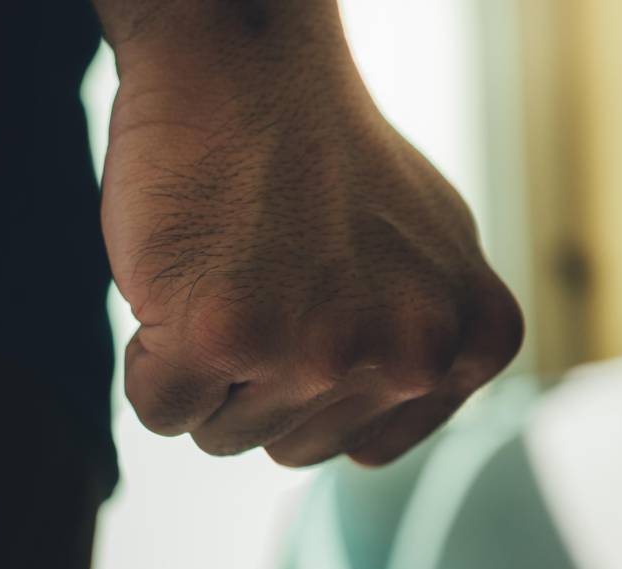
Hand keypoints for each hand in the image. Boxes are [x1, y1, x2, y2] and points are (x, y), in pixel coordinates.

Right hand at [100, 15, 521, 467]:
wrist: (250, 69)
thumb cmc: (331, 156)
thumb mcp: (432, 252)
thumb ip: (428, 346)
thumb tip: (387, 431)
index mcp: (471, 342)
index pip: (362, 445)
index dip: (312, 383)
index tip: (311, 300)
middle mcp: (414, 357)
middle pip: (292, 446)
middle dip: (257, 380)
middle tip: (262, 279)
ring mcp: (326, 352)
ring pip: (226, 436)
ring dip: (207, 371)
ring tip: (232, 271)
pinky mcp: (229, 336)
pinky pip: (163, 410)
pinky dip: (150, 359)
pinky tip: (185, 280)